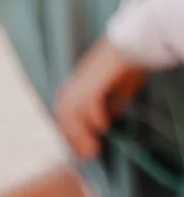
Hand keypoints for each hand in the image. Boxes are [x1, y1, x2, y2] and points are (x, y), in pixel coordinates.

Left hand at [55, 35, 146, 158]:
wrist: (133, 40)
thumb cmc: (126, 63)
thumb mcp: (114, 90)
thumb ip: (108, 106)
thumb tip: (105, 123)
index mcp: (71, 89)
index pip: (63, 118)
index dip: (70, 136)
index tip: (80, 151)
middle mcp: (70, 87)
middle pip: (63, 119)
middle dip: (74, 140)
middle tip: (87, 156)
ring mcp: (78, 83)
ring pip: (72, 116)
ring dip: (82, 136)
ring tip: (93, 150)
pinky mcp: (91, 81)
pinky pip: (87, 105)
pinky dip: (94, 118)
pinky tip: (103, 126)